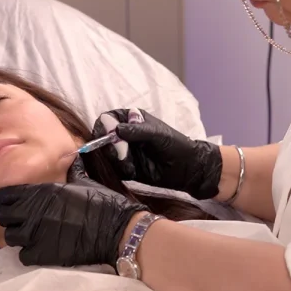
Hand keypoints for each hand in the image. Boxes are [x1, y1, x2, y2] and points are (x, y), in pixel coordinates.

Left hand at [0, 157, 146, 267]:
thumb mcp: (83, 181)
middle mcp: (33, 211)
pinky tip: (39, 248)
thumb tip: (72, 155)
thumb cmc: (100, 202)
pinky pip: (23, 255)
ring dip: (18, 236)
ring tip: (30, 235)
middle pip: (4, 217)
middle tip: (17, 220)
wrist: (115, 229)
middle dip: (8, 218)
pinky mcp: (43, 253)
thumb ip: (71, 170)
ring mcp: (37, 234)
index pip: (3, 195)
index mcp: (40, 191)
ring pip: (11, 237)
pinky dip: (29, 253)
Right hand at [92, 109, 222, 199]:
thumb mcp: (157, 134)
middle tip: (121, 153)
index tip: (109, 135)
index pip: (108, 118)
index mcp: (131, 119)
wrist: (187, 169)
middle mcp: (124, 134)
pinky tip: (133, 172)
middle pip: (103, 137)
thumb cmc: (176, 145)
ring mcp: (124, 151)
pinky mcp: (126, 167)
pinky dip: (121, 170)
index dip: (104, 126)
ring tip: (130, 165)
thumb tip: (115, 130)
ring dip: (116, 160)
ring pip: (106, 154)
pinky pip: (114, 168)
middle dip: (109, 146)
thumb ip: (136, 131)